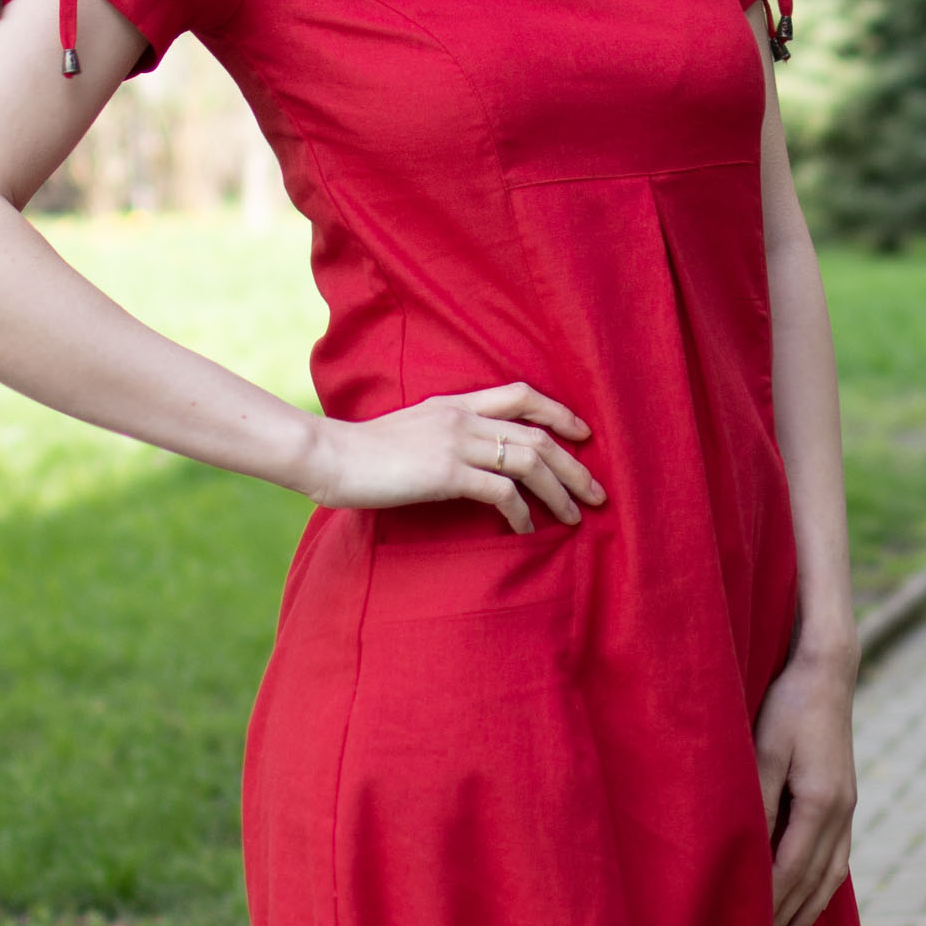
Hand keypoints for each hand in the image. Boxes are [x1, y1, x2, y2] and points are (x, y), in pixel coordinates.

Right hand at [299, 382, 602, 534]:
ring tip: (575, 517)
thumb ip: (443, 438)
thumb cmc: (362, 454)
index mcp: (455, 403)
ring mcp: (456, 443)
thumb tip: (470, 463)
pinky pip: (502, 492)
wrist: (328, 456)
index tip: (582, 434)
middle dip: (574, 466)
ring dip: (559, 491)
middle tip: (597, 493)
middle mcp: (462, 418)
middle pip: (537, 434)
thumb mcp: (411, 433)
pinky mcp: (447, 472)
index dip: (558, 412)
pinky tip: (528, 530)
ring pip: (528, 461)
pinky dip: (522, 513)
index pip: (520, 395)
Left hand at [755, 643, 860, 925]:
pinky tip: (814, 896)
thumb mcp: (765, 748)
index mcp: (820, 803)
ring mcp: (848, 806)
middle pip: (812, 880)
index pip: (790, 870)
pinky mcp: (845, 798)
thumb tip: (748, 848)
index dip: (769, 905)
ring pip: (830, 873)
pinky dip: (825, 885)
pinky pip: (838, 856)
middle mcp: (840, 811)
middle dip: (787, 917)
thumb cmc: (788, 704)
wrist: (827, 671)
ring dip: (809, 908)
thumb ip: (759, 798)